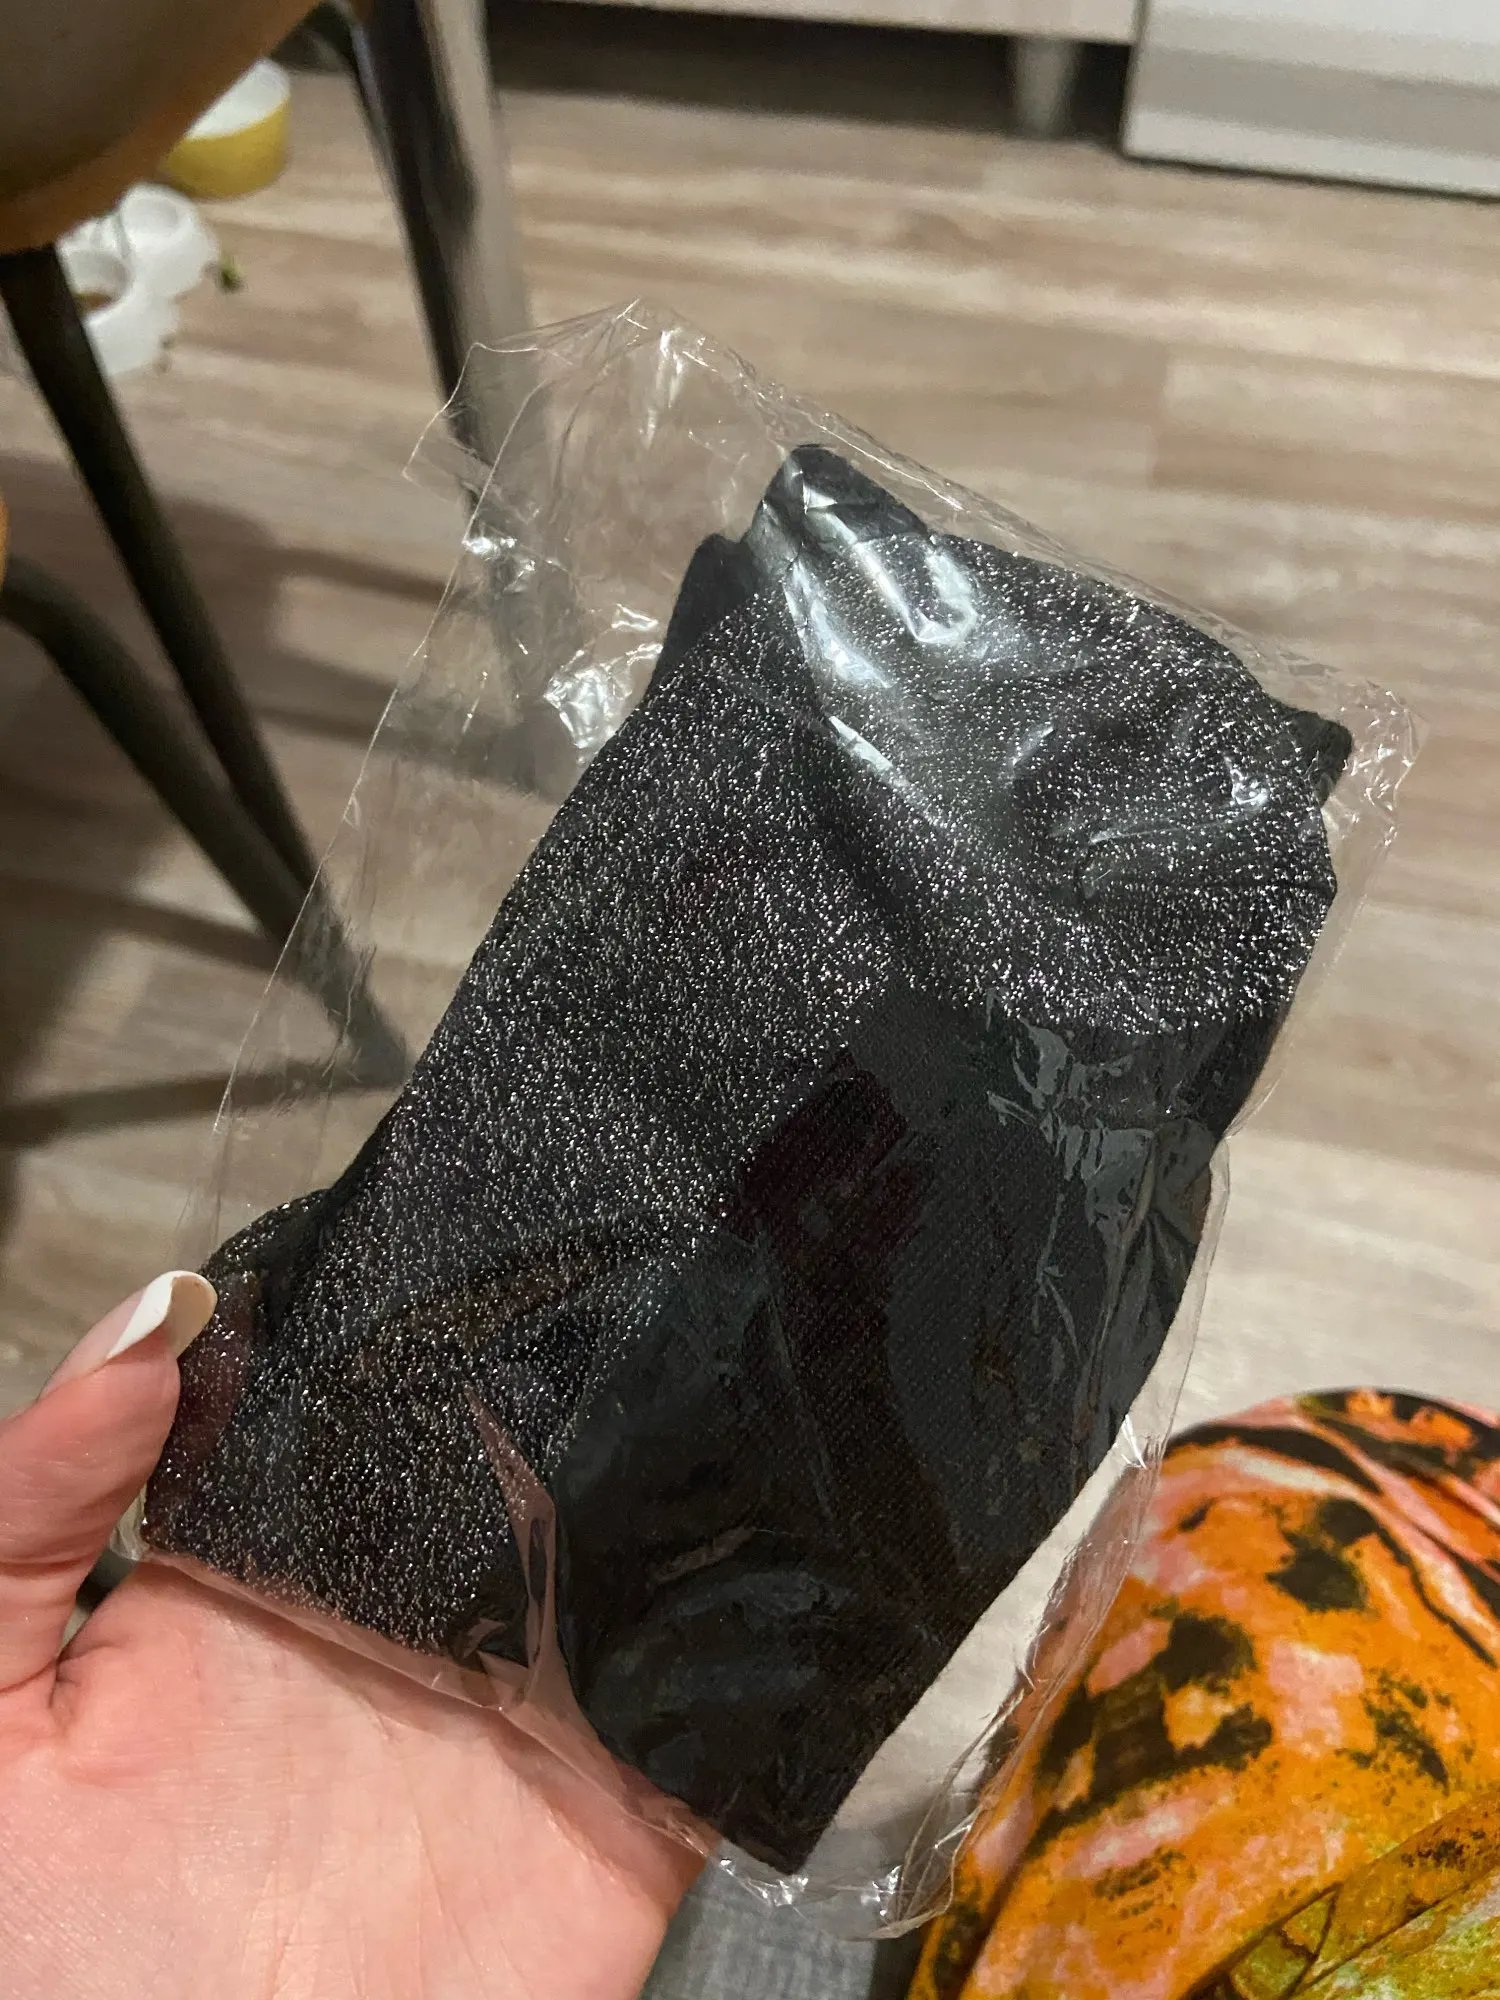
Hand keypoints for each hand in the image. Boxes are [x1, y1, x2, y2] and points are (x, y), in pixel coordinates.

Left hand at [0, 1277, 698, 1998]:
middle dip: (591, 1373)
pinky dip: (763, 1637)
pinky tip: (777, 1542)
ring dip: (693, 1480)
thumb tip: (155, 1322)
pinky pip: (719, 1714)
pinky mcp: (621, 1826)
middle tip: (653, 1255)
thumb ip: (25, 1520)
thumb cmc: (53, 1960)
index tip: (487, 1213)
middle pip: (527, 1467)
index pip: (364, 1413)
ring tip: (732, 1365)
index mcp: (271, 1587)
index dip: (424, 1318)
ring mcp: (526, 1723)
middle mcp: (411, 1630)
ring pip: (638, 1561)